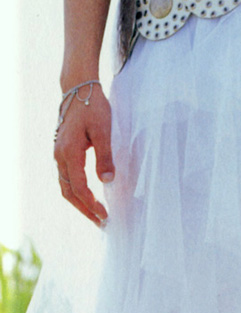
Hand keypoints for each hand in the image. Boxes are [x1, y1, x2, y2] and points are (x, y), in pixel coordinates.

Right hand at [54, 82, 113, 226]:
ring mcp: (59, 154)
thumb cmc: (93, 108)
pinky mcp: (62, 152)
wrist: (78, 89)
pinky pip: (66, 178)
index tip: (105, 215)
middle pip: (69, 192)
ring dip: (79, 203)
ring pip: (66, 186)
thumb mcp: (104, 131)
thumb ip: (105, 157)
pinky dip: (76, 192)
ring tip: (95, 215)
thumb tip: (108, 181)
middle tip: (101, 222)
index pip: (79, 187)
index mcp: (69, 152)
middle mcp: (60, 155)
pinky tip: (88, 197)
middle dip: (84, 209)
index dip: (91, 204)